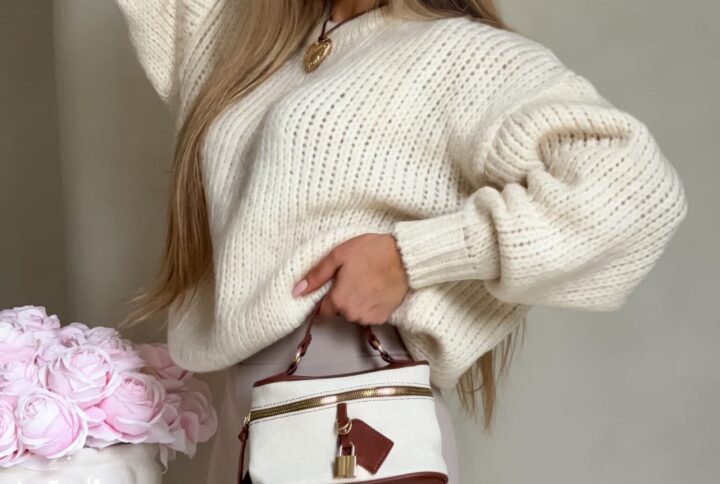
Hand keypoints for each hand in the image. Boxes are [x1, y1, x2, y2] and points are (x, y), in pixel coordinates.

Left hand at [291, 233, 409, 324]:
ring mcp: (369, 318)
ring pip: (354, 314)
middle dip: (341, 298)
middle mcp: (352, 314)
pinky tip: (376, 290)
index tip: (332, 287)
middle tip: (352, 278)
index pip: (322, 312)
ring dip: (355, 303)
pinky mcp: (384, 318)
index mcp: (338, 300)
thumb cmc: (371, 252)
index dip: (325, 299)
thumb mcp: (338, 256)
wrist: (405, 257)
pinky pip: (368, 315)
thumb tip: (296, 291)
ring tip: (365, 282)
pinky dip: (370, 306)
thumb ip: (316, 276)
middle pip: (339, 312)